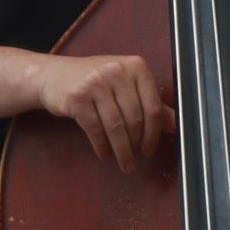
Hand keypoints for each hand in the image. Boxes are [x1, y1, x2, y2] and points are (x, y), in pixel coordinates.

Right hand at [31, 53, 170, 169]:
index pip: (153, 106)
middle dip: (137, 145)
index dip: (154, 134)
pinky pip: (96, 129)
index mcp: (135, 66)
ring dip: (122, 151)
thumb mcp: (125, 86)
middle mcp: (117, 70)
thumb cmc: (94, 81)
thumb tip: (177, 125)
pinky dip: (102, 146)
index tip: (150, 149)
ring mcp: (95, 83)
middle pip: (135, 119)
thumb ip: (151, 103)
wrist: (52, 76)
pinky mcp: (77, 98)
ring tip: (124, 163)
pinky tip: (104, 153)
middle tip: (135, 160)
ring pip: (116, 127)